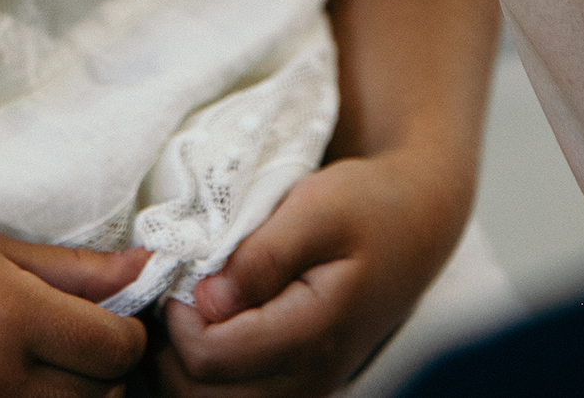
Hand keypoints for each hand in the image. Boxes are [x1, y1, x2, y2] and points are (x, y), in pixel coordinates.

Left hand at [157, 152, 462, 397]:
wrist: (414, 222)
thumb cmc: (366, 205)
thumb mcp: (318, 206)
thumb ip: (263, 254)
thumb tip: (207, 298)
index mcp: (313, 334)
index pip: (211, 358)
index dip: (177, 316)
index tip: (177, 268)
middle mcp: (309, 378)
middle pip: (202, 396)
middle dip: (169, 347)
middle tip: (171, 288)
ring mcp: (305, 388)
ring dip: (181, 363)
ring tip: (183, 304)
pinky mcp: (298, 385)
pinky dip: (203, 372)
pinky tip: (202, 324)